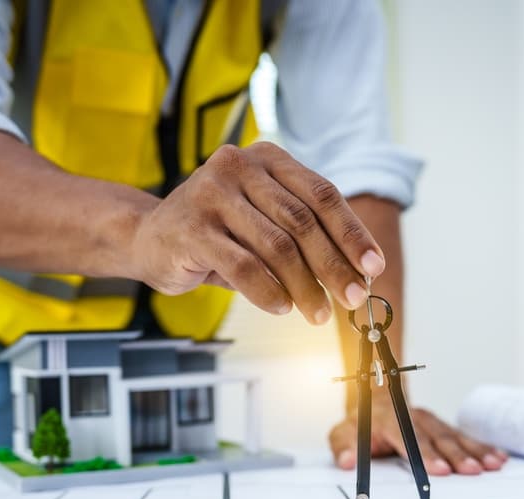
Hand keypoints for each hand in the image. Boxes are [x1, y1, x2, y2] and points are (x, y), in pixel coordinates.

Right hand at [128, 142, 385, 324]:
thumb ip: (304, 235)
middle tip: (353, 299)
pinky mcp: (191, 228)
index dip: (352, 233)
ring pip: (276, 247)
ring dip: (304, 287)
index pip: (322, 195)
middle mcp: (240, 166)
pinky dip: (268, 292)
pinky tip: (281, 308)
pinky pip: (243, 266)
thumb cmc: (218, 232)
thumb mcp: (264, 222)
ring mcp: (212, 193)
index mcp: (268, 158)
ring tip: (318, 314)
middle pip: (302, 222)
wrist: (149, 237)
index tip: (374, 267)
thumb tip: (357, 273)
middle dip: (333, 266)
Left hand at [328, 398, 508, 475]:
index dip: (424, 454)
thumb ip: (343, 447)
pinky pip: (464, 436)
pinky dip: (482, 447)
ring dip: (475, 451)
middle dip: (456, 455)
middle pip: (437, 437)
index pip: (408, 437)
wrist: (374, 402)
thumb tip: (346, 463)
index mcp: (389, 419)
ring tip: (493, 465)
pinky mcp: (442, 426)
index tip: (439, 471)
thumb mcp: (342, 434)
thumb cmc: (359, 426)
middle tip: (472, 472)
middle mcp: (415, 418)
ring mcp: (431, 421)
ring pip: (454, 436)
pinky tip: (499, 457)